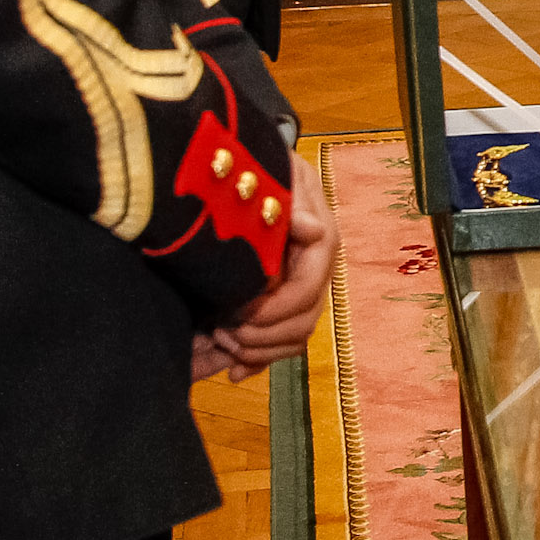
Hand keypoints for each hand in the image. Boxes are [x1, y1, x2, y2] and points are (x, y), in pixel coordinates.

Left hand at [199, 155, 333, 383]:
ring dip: (258, 350)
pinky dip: (256, 363)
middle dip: (263, 336)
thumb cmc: (263, 169)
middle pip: (303, 323)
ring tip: (220, 341)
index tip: (238, 315)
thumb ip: (295, 202)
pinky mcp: (279, 304)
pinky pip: (278, 346)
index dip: (275, 310)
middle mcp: (313, 272)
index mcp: (319, 245)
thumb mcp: (279, 174)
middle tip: (223, 332)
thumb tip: (313, 230)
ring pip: (293, 339)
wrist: (246, 170)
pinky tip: (233, 371)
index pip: (307, 291)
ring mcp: (297, 290)